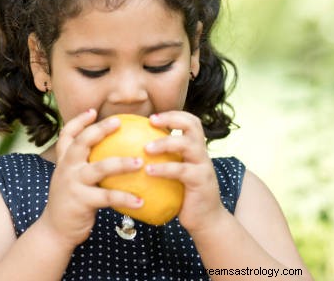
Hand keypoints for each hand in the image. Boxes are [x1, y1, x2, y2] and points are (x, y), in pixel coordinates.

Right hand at [39, 109, 144, 249]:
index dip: (78, 121)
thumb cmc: (71, 202)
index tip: (92, 111)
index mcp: (64, 161)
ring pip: (99, 168)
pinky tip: (141, 201)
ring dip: (121, 164)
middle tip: (119, 122)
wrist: (55, 230)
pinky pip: (107, 197)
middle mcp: (66, 168)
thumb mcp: (71, 179)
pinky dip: (125, 198)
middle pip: (82, 142)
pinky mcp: (81, 201)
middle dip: (100, 130)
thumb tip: (113, 153)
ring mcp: (73, 183)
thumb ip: (85, 166)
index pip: (67, 135)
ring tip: (140, 163)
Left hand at [145, 111, 227, 232]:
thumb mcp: (174, 173)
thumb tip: (128, 151)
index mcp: (194, 148)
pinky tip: (148, 171)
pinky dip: (164, 169)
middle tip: (151, 122)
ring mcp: (203, 166)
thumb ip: (162, 160)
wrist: (205, 219)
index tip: (151, 117)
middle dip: (171, 119)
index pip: (190, 121)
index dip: (172, 114)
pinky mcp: (201, 181)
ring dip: (165, 143)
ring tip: (146, 148)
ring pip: (187, 145)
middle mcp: (201, 152)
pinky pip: (182, 170)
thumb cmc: (183, 195)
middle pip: (193, 125)